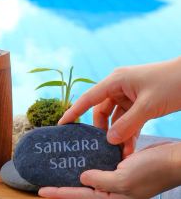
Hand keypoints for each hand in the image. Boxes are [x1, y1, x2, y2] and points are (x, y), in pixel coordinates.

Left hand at [38, 142, 180, 198]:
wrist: (172, 160)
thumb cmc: (152, 172)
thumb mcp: (124, 181)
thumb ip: (100, 181)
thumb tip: (82, 178)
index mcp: (112, 198)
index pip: (79, 196)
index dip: (59, 193)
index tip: (41, 191)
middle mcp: (111, 191)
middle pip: (81, 189)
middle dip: (63, 186)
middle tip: (45, 181)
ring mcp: (115, 181)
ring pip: (89, 178)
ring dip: (74, 173)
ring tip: (58, 168)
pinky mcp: (118, 169)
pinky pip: (99, 167)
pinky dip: (89, 162)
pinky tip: (79, 156)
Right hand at [58, 57, 180, 156]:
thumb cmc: (173, 83)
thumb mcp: (148, 105)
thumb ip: (127, 124)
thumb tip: (109, 140)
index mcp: (116, 81)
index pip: (88, 98)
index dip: (74, 112)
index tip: (62, 125)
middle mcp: (118, 87)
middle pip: (101, 111)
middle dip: (101, 130)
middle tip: (101, 148)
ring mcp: (128, 95)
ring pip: (115, 118)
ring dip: (117, 134)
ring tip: (119, 152)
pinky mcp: (138, 102)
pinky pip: (128, 119)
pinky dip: (128, 132)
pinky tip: (129, 147)